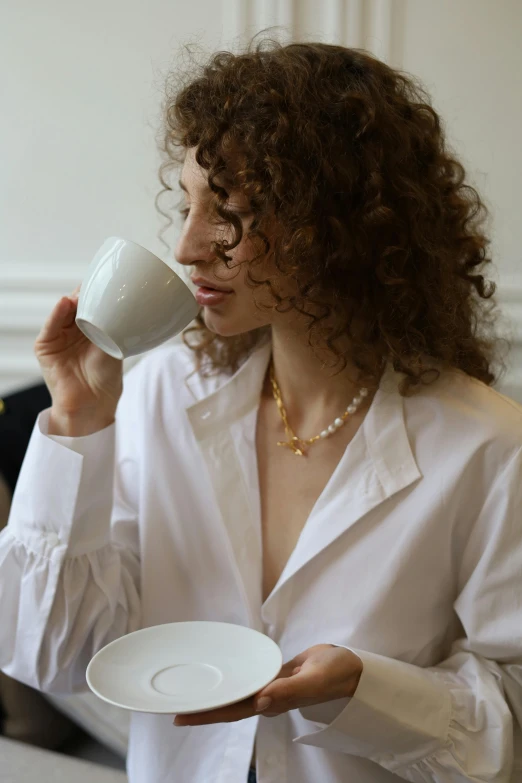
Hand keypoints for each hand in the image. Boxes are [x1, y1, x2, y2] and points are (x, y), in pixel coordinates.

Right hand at [35, 285, 122, 430]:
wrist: (93, 403)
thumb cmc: (106, 378)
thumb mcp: (114, 344)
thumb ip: (111, 323)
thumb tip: (116, 300)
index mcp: (92, 328)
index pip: (92, 305)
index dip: (97, 294)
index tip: (107, 282)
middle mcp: (74, 330)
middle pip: (77, 305)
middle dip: (85, 294)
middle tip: (95, 284)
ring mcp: (59, 337)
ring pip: (63, 312)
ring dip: (72, 300)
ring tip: (82, 293)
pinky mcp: (46, 346)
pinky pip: (51, 326)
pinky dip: (57, 313)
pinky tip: (65, 303)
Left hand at [173, 644, 361, 726]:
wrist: (350, 667)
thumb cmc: (335, 675)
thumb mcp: (313, 681)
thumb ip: (288, 692)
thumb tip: (259, 701)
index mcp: (273, 702)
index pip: (232, 711)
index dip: (207, 714)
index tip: (181, 715)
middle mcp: (267, 698)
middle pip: (228, 705)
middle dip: (202, 707)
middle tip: (174, 704)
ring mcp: (271, 687)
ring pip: (236, 693)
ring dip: (215, 694)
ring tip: (191, 691)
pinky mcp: (275, 675)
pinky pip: (249, 679)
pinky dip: (233, 678)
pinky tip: (223, 675)